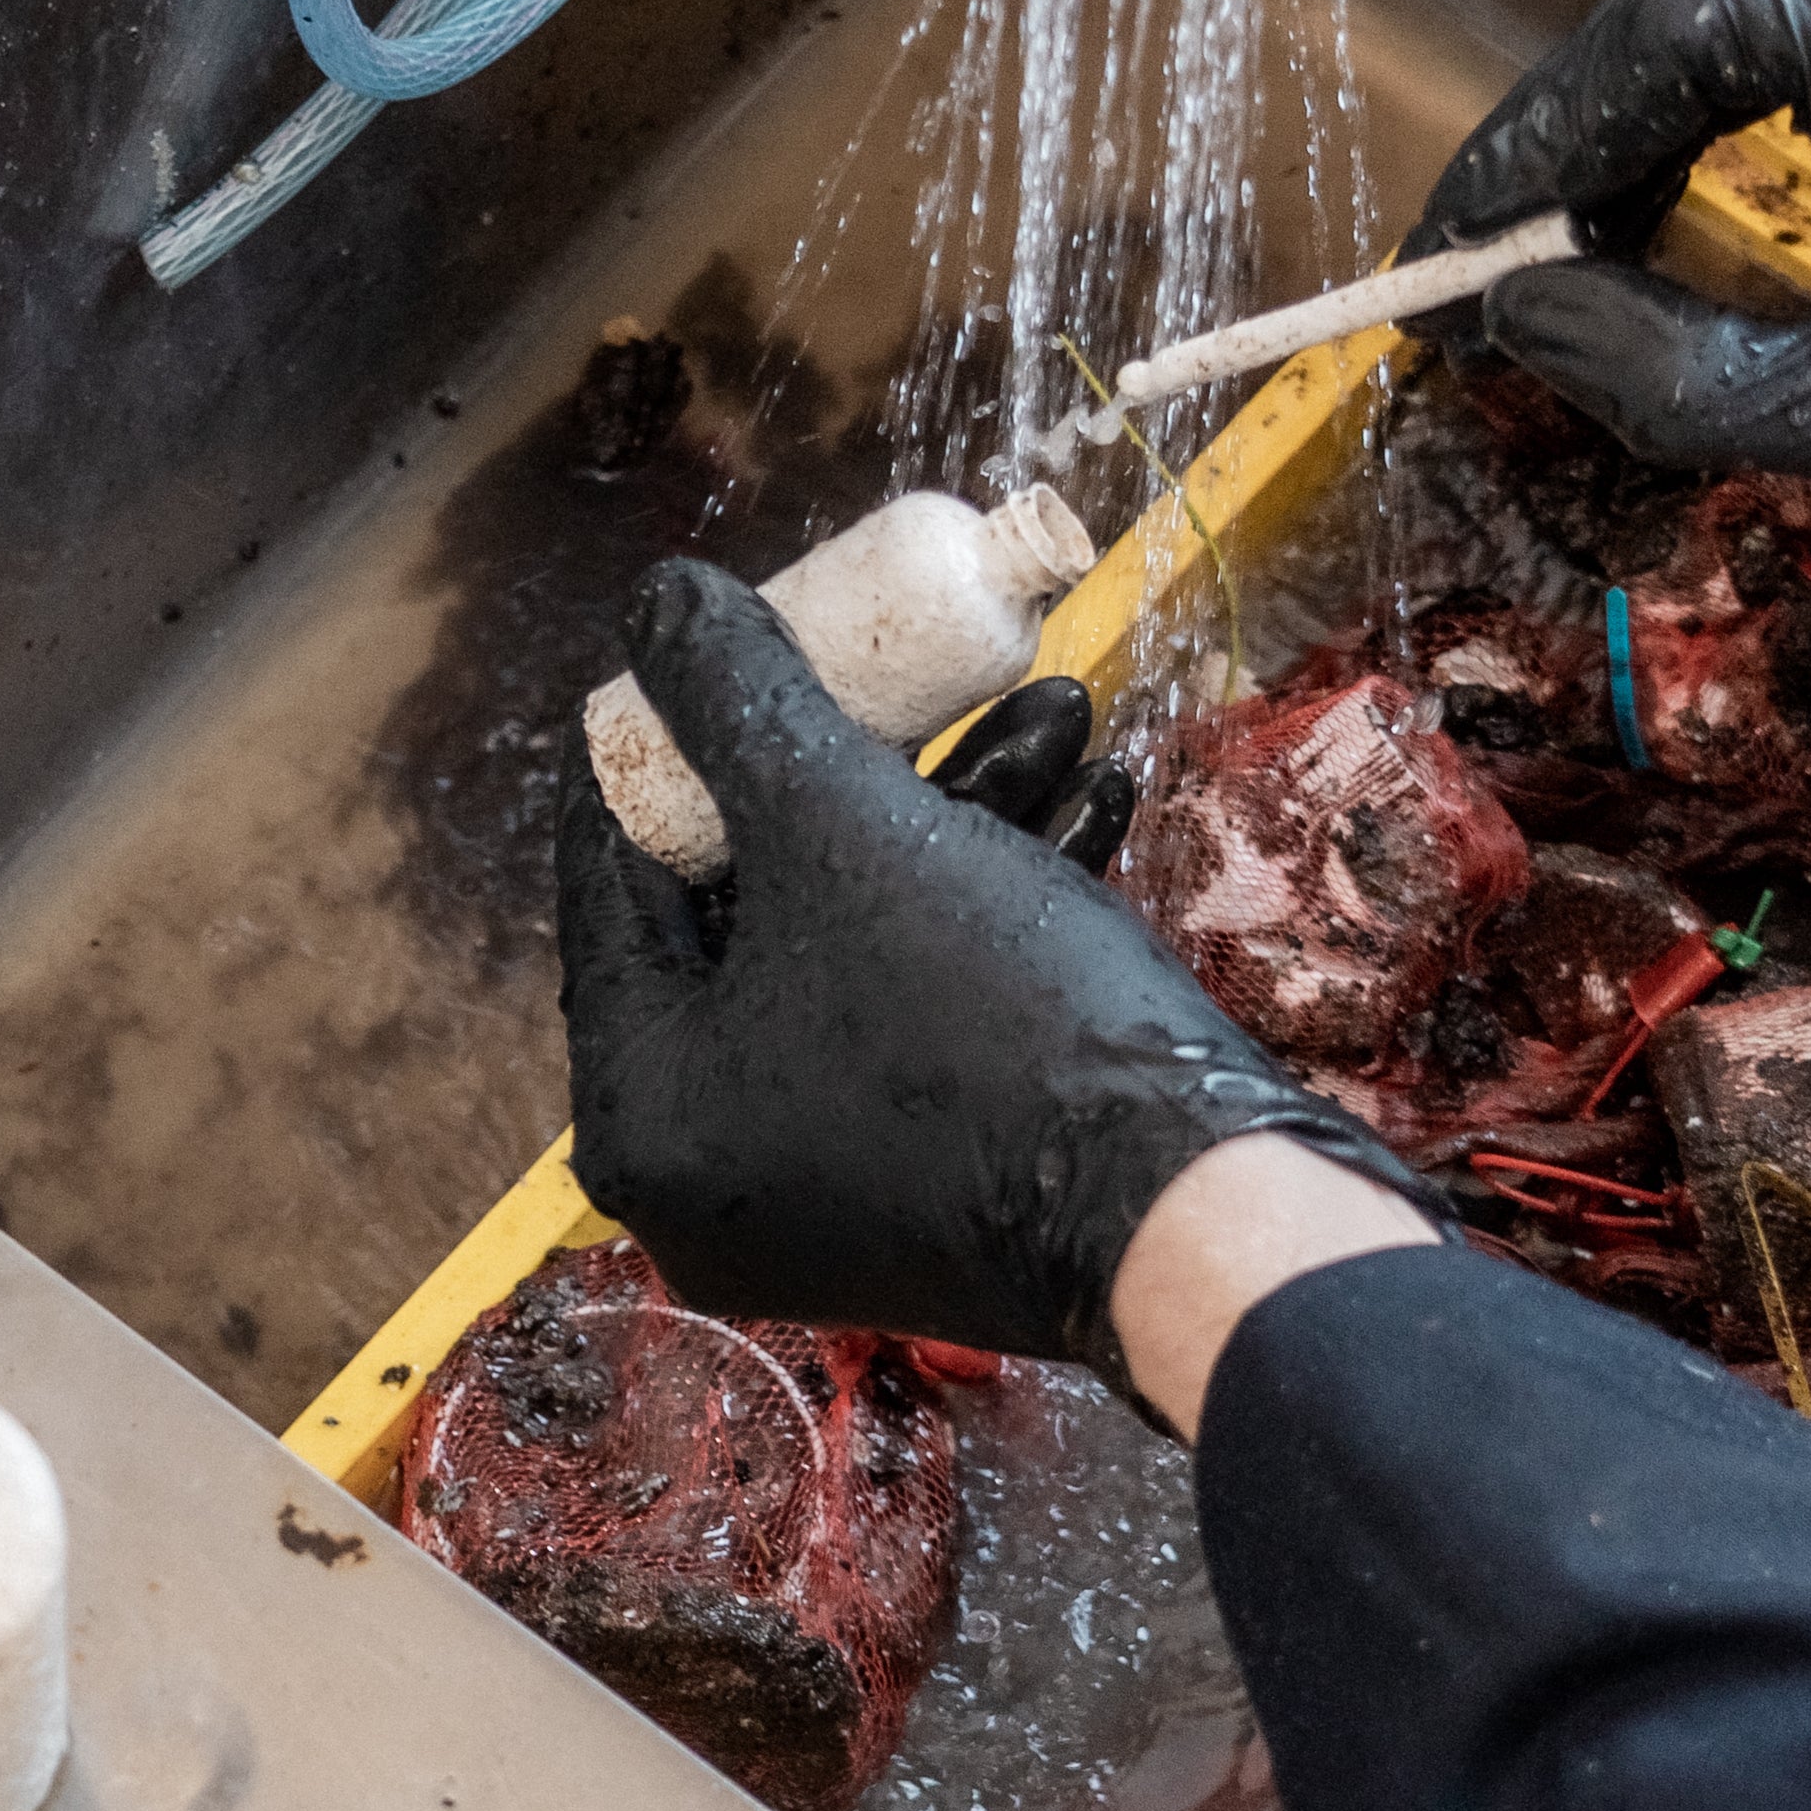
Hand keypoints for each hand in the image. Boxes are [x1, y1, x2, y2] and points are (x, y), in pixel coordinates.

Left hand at [556, 562, 1427, 1380]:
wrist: (1196, 1209)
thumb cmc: (991, 1021)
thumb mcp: (846, 823)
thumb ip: (736, 701)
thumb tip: (658, 601)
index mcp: (643, 1107)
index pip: (613, 877)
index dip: (667, 734)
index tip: (716, 642)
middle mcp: (714, 1171)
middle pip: (754, 906)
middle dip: (867, 764)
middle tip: (915, 673)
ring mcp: (829, 1192)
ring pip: (863, 947)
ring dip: (961, 817)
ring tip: (1056, 710)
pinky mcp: (937, 1191)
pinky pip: (927, 1017)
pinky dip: (994, 912)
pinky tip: (1090, 802)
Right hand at [1414, 0, 1810, 546]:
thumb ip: (1671, 371)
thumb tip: (1507, 318)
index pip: (1678, 26)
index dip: (1536, 139)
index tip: (1450, 255)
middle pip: (1692, 16)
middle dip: (1574, 155)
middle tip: (1484, 284)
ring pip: (1735, 23)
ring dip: (1639, 142)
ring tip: (1561, 265)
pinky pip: (1800, 35)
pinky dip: (1718, 126)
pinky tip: (1665, 214)